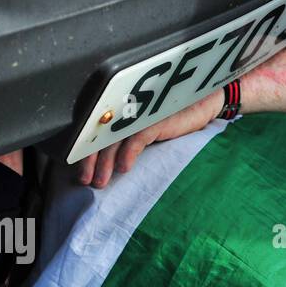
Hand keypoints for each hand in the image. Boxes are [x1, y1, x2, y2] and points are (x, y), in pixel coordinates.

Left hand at [76, 89, 223, 187]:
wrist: (204, 104)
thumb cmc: (173, 118)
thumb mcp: (146, 130)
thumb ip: (127, 140)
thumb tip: (107, 165)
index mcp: (122, 113)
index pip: (98, 134)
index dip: (86, 154)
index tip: (81, 174)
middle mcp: (127, 111)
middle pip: (101, 137)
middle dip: (91, 161)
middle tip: (85, 181)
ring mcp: (140, 114)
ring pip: (115, 139)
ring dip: (106, 162)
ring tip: (100, 181)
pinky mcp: (155, 118)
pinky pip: (137, 137)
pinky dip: (129, 153)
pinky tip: (124, 168)